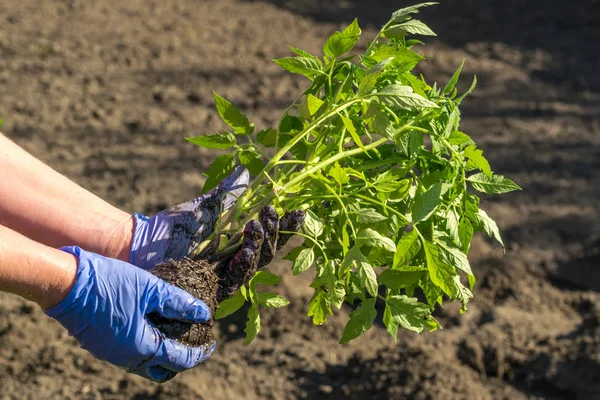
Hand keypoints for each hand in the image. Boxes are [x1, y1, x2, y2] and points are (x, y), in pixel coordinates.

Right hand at [44, 246, 213, 382]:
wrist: (64, 283)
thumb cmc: (110, 283)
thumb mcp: (150, 288)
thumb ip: (178, 303)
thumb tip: (203, 313)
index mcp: (142, 348)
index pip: (179, 360)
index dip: (199, 353)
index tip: (211, 344)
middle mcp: (126, 357)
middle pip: (161, 369)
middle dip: (180, 358)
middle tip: (193, 340)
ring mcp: (111, 352)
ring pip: (144, 360)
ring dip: (161, 349)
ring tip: (174, 328)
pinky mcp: (100, 343)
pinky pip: (129, 351)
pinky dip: (145, 342)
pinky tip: (150, 321)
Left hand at [129, 165, 304, 300]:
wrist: (139, 244)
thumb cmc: (170, 227)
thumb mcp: (204, 206)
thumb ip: (227, 193)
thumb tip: (247, 170)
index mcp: (236, 242)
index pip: (269, 236)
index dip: (285, 226)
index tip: (298, 211)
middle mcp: (233, 261)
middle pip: (268, 253)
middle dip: (275, 233)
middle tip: (270, 212)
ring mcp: (223, 276)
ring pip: (255, 266)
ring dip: (261, 245)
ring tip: (257, 224)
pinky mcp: (211, 289)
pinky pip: (235, 280)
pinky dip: (243, 264)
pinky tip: (246, 248)